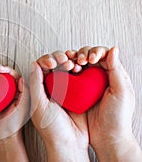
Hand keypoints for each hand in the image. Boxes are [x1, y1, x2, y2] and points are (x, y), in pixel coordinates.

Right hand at [0, 61, 28, 160]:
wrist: (3, 137)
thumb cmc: (14, 125)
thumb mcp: (22, 109)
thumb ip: (24, 93)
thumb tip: (22, 77)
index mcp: (19, 91)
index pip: (13, 75)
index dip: (6, 69)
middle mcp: (10, 91)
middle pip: (3, 74)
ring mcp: (0, 95)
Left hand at [30, 51, 89, 161]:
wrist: (69, 143)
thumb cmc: (51, 128)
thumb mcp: (39, 105)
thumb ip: (36, 84)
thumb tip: (34, 63)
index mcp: (39, 88)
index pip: (39, 66)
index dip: (46, 60)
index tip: (52, 64)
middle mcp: (51, 86)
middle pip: (53, 63)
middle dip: (58, 57)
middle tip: (65, 61)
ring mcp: (64, 88)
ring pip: (66, 66)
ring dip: (69, 61)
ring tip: (73, 65)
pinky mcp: (77, 91)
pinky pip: (78, 75)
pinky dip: (79, 68)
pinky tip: (80, 69)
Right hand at [66, 46, 141, 160]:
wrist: (107, 137)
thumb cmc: (118, 117)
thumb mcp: (121, 92)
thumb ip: (116, 70)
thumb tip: (113, 49)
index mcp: (111, 74)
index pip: (102, 54)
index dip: (95, 52)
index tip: (90, 60)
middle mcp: (97, 77)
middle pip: (87, 56)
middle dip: (81, 54)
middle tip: (79, 61)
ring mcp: (85, 84)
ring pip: (76, 64)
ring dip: (71, 60)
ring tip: (69, 64)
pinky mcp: (74, 92)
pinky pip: (68, 77)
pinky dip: (64, 71)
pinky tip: (63, 72)